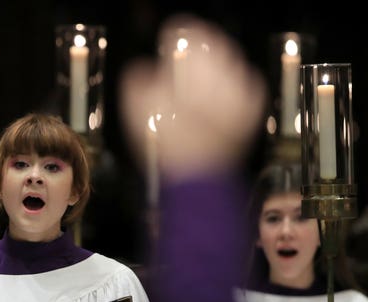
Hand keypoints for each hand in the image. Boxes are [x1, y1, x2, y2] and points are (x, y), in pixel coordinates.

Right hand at [120, 14, 267, 182]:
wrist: (197, 177)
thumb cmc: (169, 147)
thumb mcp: (138, 112)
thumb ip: (138, 81)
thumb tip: (142, 71)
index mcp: (191, 72)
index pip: (188, 35)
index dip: (176, 38)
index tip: (171, 42)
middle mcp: (220, 76)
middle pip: (212, 44)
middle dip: (198, 51)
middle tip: (185, 61)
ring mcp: (240, 92)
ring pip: (231, 61)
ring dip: (216, 66)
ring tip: (201, 81)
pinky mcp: (251, 107)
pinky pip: (247, 83)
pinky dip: (234, 85)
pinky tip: (220, 96)